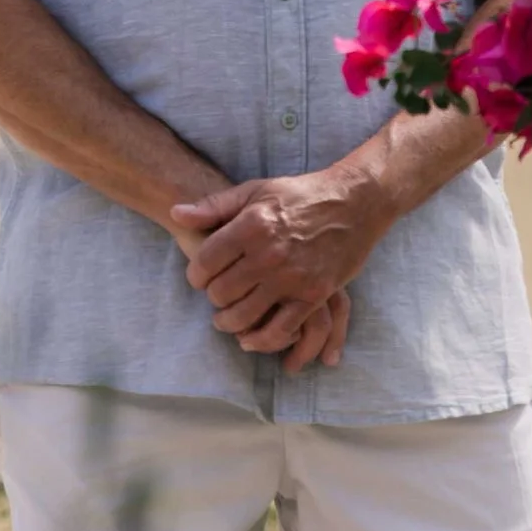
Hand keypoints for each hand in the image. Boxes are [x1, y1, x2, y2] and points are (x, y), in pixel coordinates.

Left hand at [164, 198, 356, 369]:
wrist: (355, 203)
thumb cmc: (301, 195)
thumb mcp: (256, 190)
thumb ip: (214, 205)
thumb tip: (176, 213)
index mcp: (252, 225)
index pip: (206, 262)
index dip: (196, 274)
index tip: (200, 277)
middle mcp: (269, 253)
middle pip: (221, 293)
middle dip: (213, 298)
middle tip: (216, 296)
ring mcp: (292, 277)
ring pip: (244, 316)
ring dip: (230, 323)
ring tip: (227, 320)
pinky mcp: (314, 295)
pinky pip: (280, 330)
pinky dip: (261, 340)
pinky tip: (251, 339)